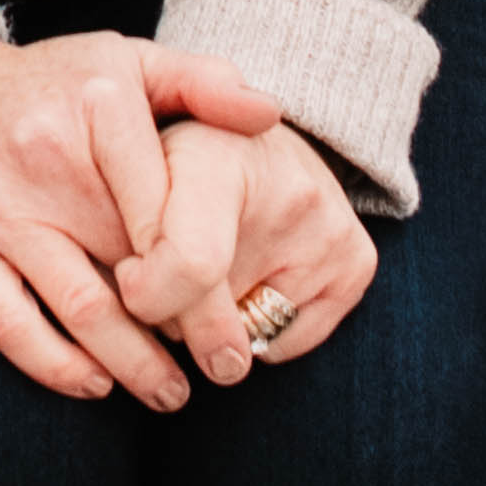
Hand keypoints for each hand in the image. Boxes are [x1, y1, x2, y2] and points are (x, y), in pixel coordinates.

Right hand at [0, 23, 282, 404]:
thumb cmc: (35, 86)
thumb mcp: (117, 58)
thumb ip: (199, 81)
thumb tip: (270, 115)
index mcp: (98, 105)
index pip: (175, 210)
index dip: (213, 275)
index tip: (242, 310)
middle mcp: (45, 155)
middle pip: (138, 267)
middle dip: (187, 329)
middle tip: (225, 367)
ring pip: (83, 307)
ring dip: (134, 364)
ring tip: (172, 394)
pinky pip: (10, 322)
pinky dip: (56, 365)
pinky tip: (93, 384)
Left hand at [114, 113, 376, 385]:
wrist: (247, 133)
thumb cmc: (171, 164)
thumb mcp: (127, 183)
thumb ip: (129, 247)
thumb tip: (201, 352)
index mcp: (217, 158)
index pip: (193, 264)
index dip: (150, 295)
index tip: (131, 285)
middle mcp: (291, 191)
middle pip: (214, 315)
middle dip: (172, 312)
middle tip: (164, 267)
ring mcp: (332, 231)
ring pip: (245, 338)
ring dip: (211, 323)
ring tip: (210, 259)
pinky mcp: (358, 263)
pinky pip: (281, 344)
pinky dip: (250, 330)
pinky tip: (245, 274)